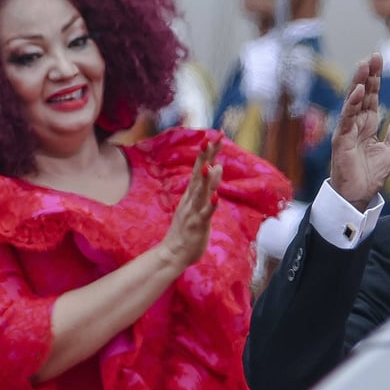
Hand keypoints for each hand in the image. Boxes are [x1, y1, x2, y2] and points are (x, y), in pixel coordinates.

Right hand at [158, 137, 223, 270]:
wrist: (173, 253)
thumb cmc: (188, 228)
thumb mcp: (199, 202)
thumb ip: (208, 184)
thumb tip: (217, 165)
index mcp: (191, 193)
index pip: (200, 167)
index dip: (208, 152)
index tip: (216, 135)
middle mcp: (191, 198)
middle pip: (199, 174)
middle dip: (205, 156)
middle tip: (212, 139)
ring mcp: (193, 211)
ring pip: (200, 192)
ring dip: (206, 179)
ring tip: (211, 164)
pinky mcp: (197, 225)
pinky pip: (204, 214)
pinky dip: (210, 206)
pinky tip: (216, 197)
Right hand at [331, 54, 389, 210]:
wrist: (358, 195)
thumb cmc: (369, 174)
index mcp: (367, 124)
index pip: (371, 97)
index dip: (374, 80)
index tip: (378, 61)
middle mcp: (355, 124)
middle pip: (361, 94)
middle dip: (367, 75)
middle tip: (373, 56)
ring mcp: (347, 131)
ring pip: (352, 102)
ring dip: (357, 83)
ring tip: (363, 65)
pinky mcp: (341, 140)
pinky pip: (346, 119)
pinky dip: (351, 105)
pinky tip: (358, 91)